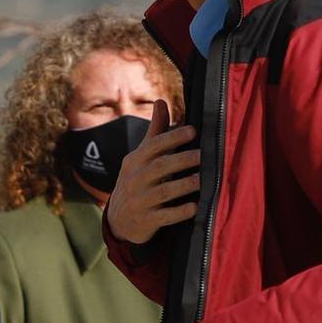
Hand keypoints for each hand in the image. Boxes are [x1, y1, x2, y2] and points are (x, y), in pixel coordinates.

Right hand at [104, 101, 200, 244]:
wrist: (119, 220)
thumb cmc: (136, 181)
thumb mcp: (140, 157)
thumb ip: (155, 131)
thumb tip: (161, 101)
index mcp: (135, 161)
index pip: (153, 146)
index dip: (173, 137)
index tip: (193, 131)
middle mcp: (135, 180)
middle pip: (159, 167)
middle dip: (181, 160)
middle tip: (202, 155)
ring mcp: (140, 201)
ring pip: (163, 192)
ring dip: (184, 185)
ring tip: (201, 180)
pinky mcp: (146, 221)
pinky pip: (164, 217)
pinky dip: (179, 212)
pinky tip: (194, 207)